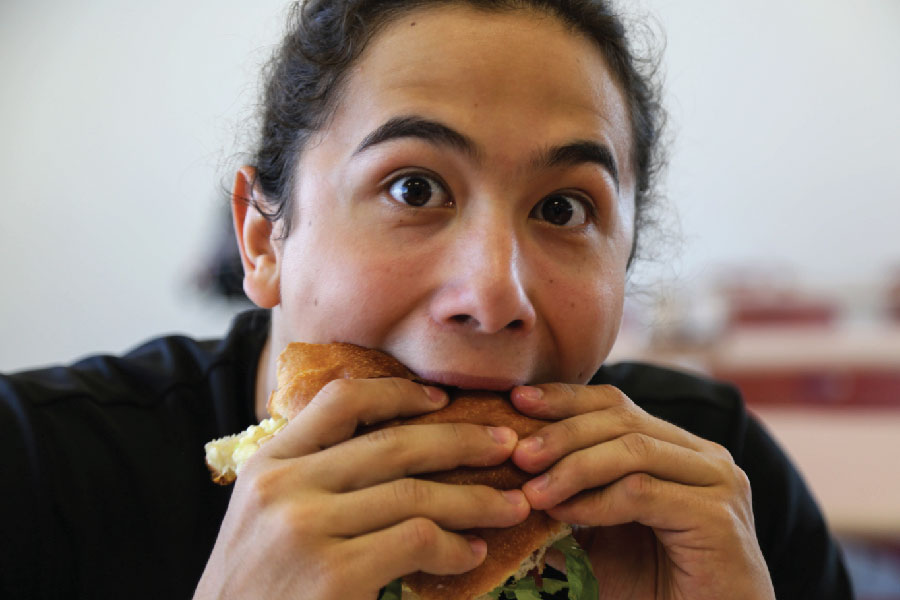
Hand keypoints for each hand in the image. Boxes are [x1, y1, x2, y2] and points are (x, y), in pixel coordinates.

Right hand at [193, 378, 529, 599]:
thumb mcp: (263, 517)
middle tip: (506, 445)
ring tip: (512, 506)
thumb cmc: (256, 587)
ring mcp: (307, 530)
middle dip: (462, 441)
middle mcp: (285, 487)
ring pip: (415, 493)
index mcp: (269, 463)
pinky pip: (416, 541)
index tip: (441, 400)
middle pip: (393, 443)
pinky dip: (455, 546)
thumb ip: (310, 477)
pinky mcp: (335, 576)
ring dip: (476, 499)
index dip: (399, 392)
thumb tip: (390, 449)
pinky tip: (472, 554)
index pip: (340, 400)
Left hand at [510, 384, 774, 599]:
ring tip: (533, 491)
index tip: (517, 400)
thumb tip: (510, 477)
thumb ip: (567, 504)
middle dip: (562, 432)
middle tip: (518, 454)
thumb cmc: (654, 590)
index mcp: (678, 449)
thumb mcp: (599, 539)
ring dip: (574, 467)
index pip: (616, 405)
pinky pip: (643, 492)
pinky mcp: (718, 516)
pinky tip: (565, 515)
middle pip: (622, 418)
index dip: (565, 399)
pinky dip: (597, 502)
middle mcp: (703, 457)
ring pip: (632, 449)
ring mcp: (717, 482)